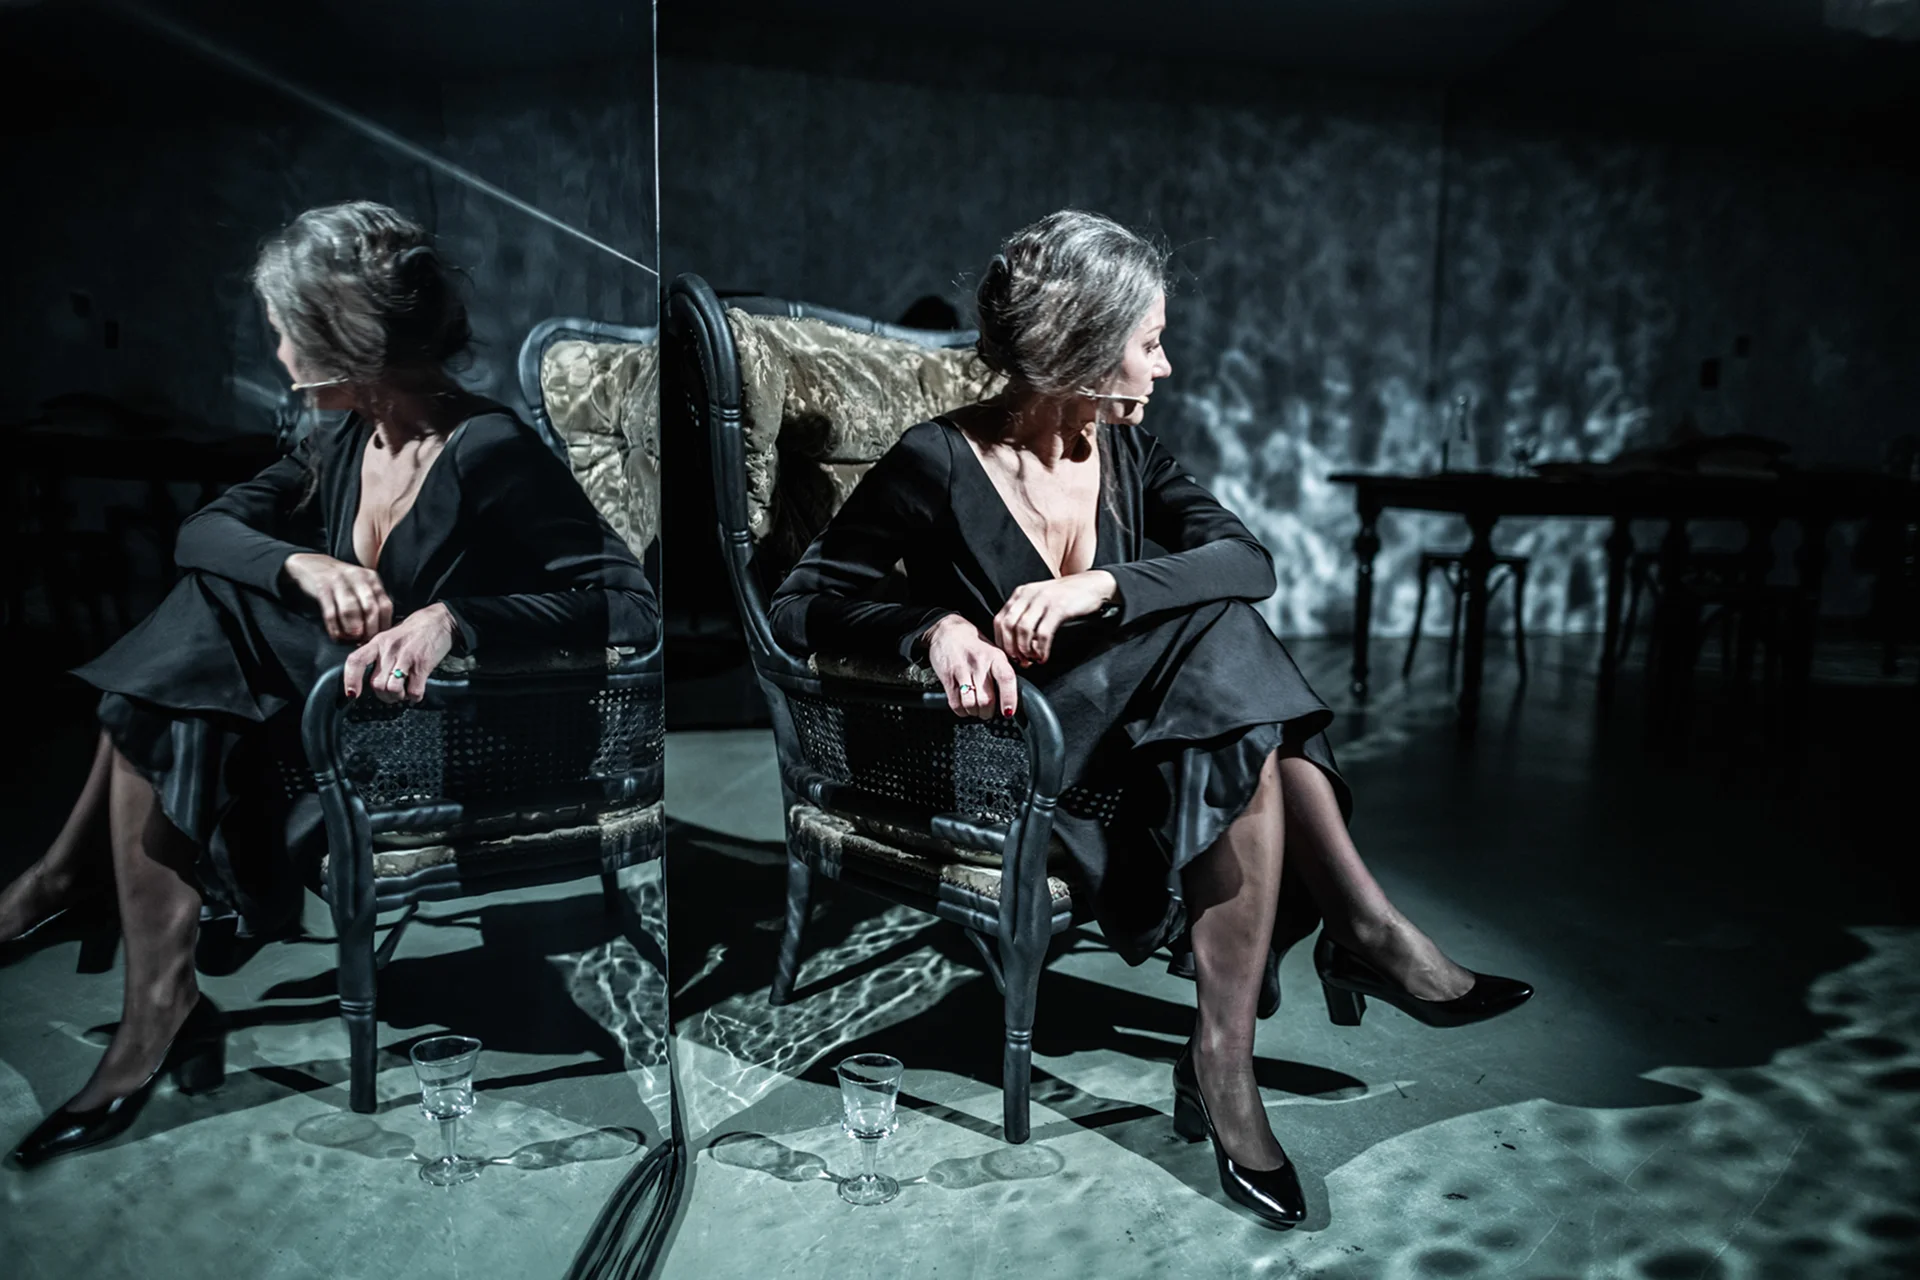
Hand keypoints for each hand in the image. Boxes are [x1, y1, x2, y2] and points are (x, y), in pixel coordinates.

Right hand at [284, 553, 392, 642]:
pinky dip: (334, 627)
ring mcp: (340, 581)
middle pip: (370, 609)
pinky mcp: (322, 587)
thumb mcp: (361, 586)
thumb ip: (372, 603)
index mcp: (372, 579)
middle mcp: (358, 578)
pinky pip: (330, 612)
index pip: (385, 606)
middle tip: (364, 642)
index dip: (383, 626)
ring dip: (352, 629)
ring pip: (351, 610)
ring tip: (351, 639)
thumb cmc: (341, 582)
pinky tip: (336, 635)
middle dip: (369, 630)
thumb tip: (381, 630)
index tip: (378, 639)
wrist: (312, 565)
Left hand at [343, 604, 458, 702]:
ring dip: (398, 697)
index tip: (351, 694)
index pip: (355, 661)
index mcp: (378, 642)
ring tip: (404, 692)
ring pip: (393, 690)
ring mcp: (407, 657)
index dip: (350, 680)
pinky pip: (414, 691)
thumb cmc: (414, 632)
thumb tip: (364, 676)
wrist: (439, 621)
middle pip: (376, 684)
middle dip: (384, 695)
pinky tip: (416, 690)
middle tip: (392, 692)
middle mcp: (390, 649)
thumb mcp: (389, 637)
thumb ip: (377, 655)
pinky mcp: (423, 665)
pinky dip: (414, 697)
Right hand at [922, 614, 1018, 719]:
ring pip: (970, 704)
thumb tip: (1012, 695)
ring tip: (976, 709)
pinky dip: (961, 710)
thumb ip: (1002, 670)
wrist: (946, 630)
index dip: (1009, 698)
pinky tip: (964, 706)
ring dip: (974, 713)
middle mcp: (979, 664)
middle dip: (988, 712)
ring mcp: (962, 671)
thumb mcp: (993, 651)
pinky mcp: (947, 677)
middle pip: (987, 700)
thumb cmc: (972, 642)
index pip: (1006, 678)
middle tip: (989, 711)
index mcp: (995, 657)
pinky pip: (955, 703)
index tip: (1009, 712)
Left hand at [993, 570, 1115, 665]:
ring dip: (1025, 650)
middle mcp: (1028, 594)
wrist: (1093, 585)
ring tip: (1032, 660)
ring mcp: (1043, 600)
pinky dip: (1041, 649)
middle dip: (1011, 648)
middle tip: (1020, 661)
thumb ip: (1026, 615)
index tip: (1009, 656)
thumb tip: (1015, 644)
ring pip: (1023, 630)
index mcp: (1020, 594)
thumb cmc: (1067, 597)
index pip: (999, 620)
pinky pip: (1043, 633)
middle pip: (1007, 626)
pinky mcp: (1058, 607)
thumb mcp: (1040, 600)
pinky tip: (1043, 656)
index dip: (1001, 642)